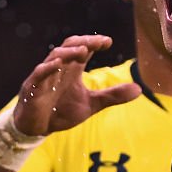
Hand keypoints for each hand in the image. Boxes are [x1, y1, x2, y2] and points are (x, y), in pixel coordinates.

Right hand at [13, 34, 139, 134]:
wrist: (38, 129)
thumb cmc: (62, 112)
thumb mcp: (91, 104)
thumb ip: (113, 96)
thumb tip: (139, 89)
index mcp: (72, 70)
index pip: (83, 49)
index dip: (94, 43)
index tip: (108, 42)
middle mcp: (59, 68)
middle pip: (69, 47)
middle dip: (83, 42)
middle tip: (97, 42)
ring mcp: (45, 77)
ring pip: (54, 57)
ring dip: (68, 53)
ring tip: (81, 50)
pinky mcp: (33, 88)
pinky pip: (39, 74)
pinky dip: (47, 68)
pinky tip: (57, 64)